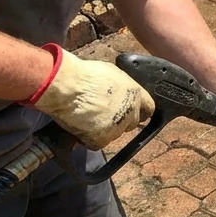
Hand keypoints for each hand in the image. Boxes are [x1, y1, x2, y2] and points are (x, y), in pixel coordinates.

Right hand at [27, 46, 153, 149]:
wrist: (67, 85)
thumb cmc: (83, 74)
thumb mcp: (111, 73)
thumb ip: (120, 86)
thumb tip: (118, 91)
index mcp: (135, 93)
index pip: (148, 108)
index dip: (138, 111)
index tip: (129, 112)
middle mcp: (130, 111)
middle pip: (131, 123)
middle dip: (118, 121)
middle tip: (100, 114)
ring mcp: (117, 127)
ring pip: (113, 134)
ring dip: (101, 129)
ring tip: (85, 116)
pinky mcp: (102, 138)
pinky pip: (95, 143)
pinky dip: (86, 138)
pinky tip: (78, 126)